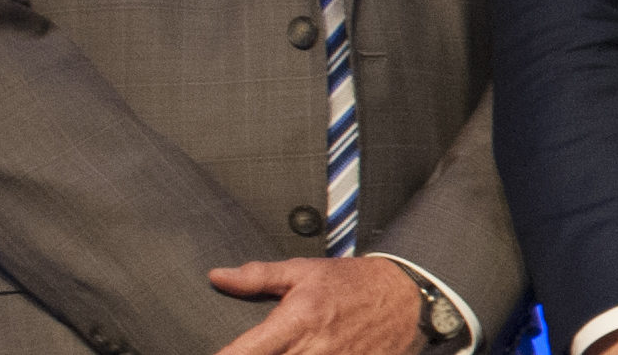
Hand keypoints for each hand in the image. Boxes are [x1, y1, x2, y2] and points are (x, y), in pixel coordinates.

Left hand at [201, 256, 426, 354]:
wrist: (407, 298)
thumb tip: (217, 276)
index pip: (243, 352)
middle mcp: (312, 351)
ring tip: (286, 349)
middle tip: (253, 349)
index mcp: (296, 323)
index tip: (209, 354)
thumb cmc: (353, 283)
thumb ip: (258, 276)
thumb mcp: (304, 271)